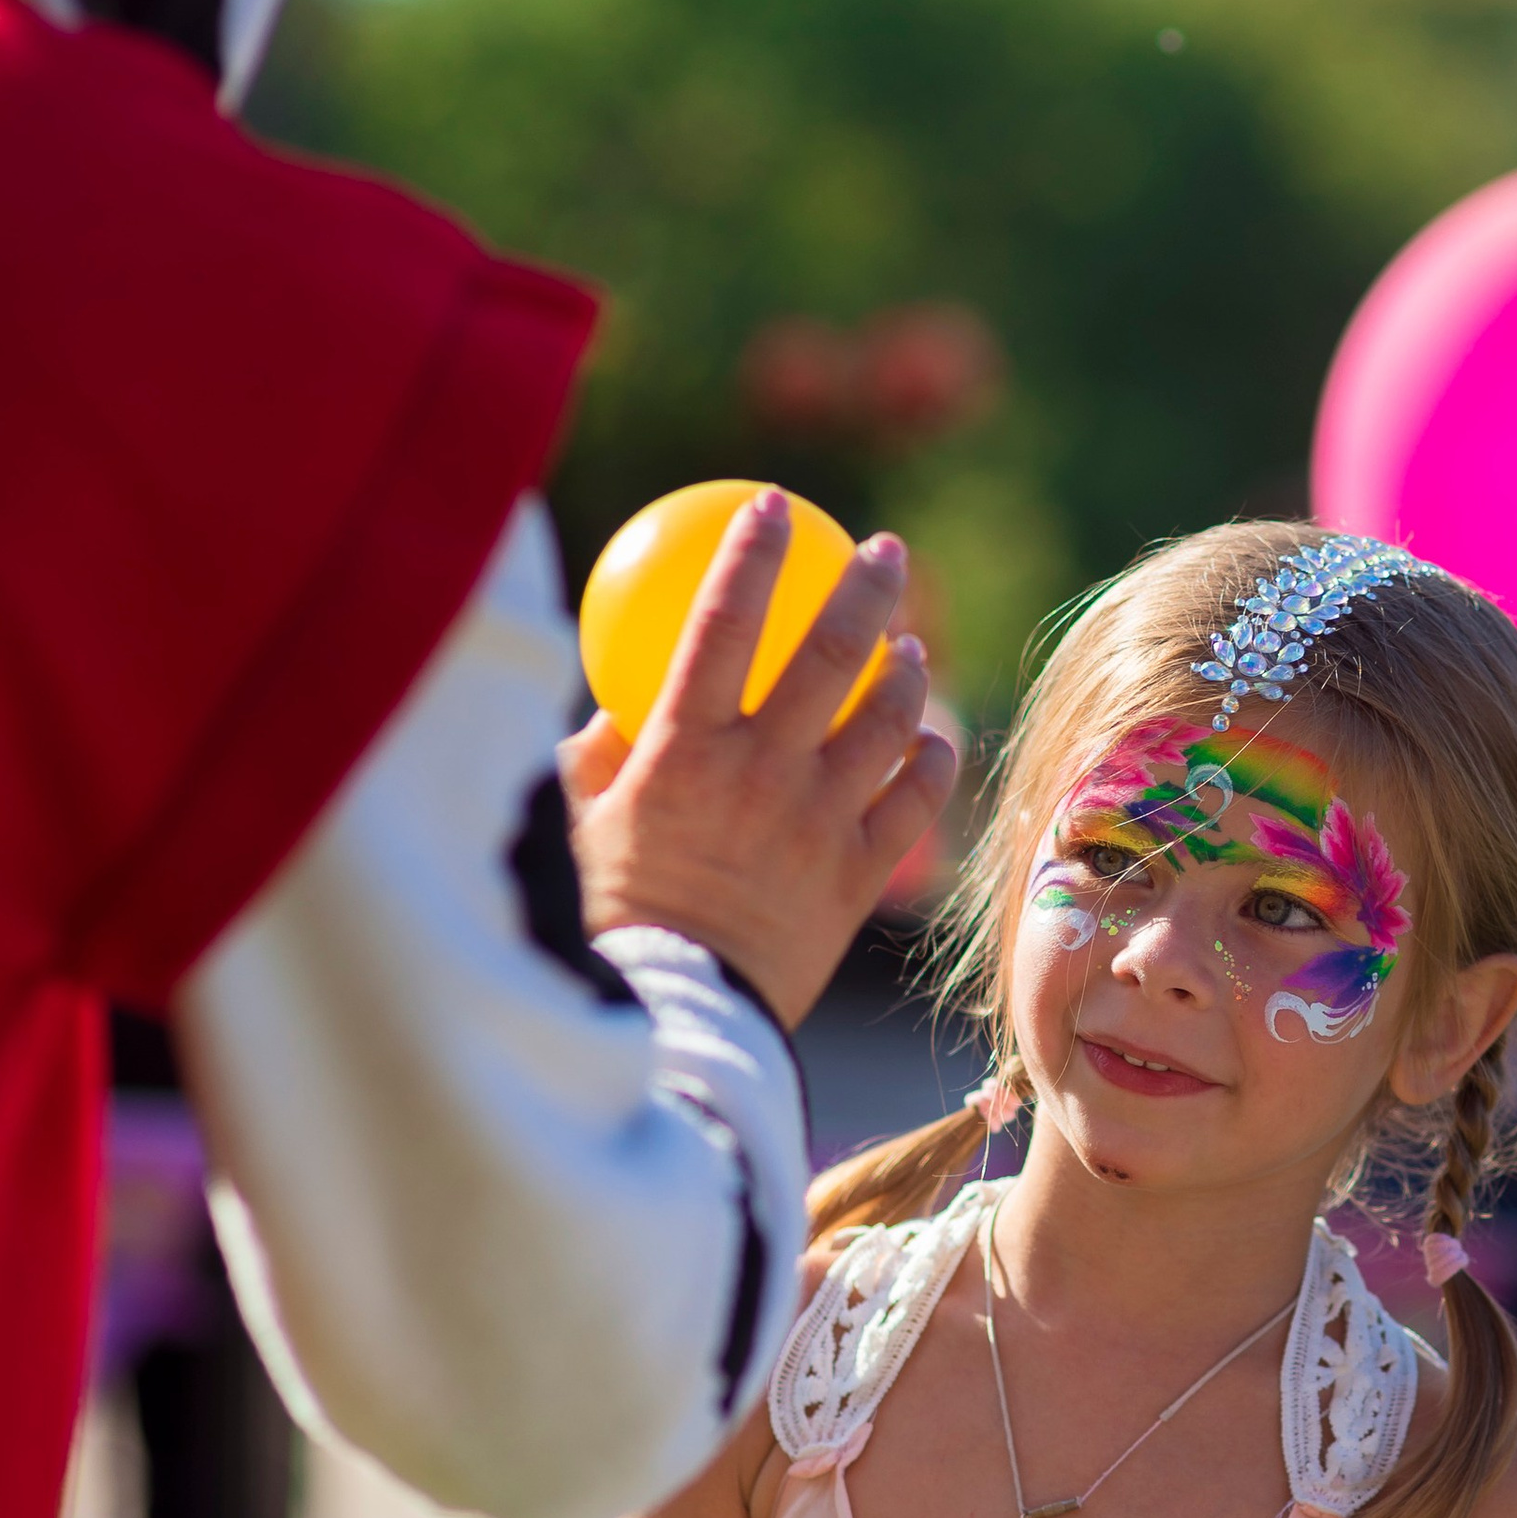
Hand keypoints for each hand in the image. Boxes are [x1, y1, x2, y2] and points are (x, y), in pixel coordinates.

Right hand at [564, 499, 957, 1037]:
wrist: (680, 1013)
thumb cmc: (618, 916)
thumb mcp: (584, 826)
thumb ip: (597, 758)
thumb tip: (606, 711)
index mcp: (683, 748)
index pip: (721, 618)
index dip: (752, 550)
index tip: (774, 504)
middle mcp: (760, 771)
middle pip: (830, 652)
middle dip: (866, 585)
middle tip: (886, 550)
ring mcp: (819, 822)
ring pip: (888, 719)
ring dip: (907, 671)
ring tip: (909, 648)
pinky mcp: (860, 874)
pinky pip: (915, 800)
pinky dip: (931, 760)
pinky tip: (933, 739)